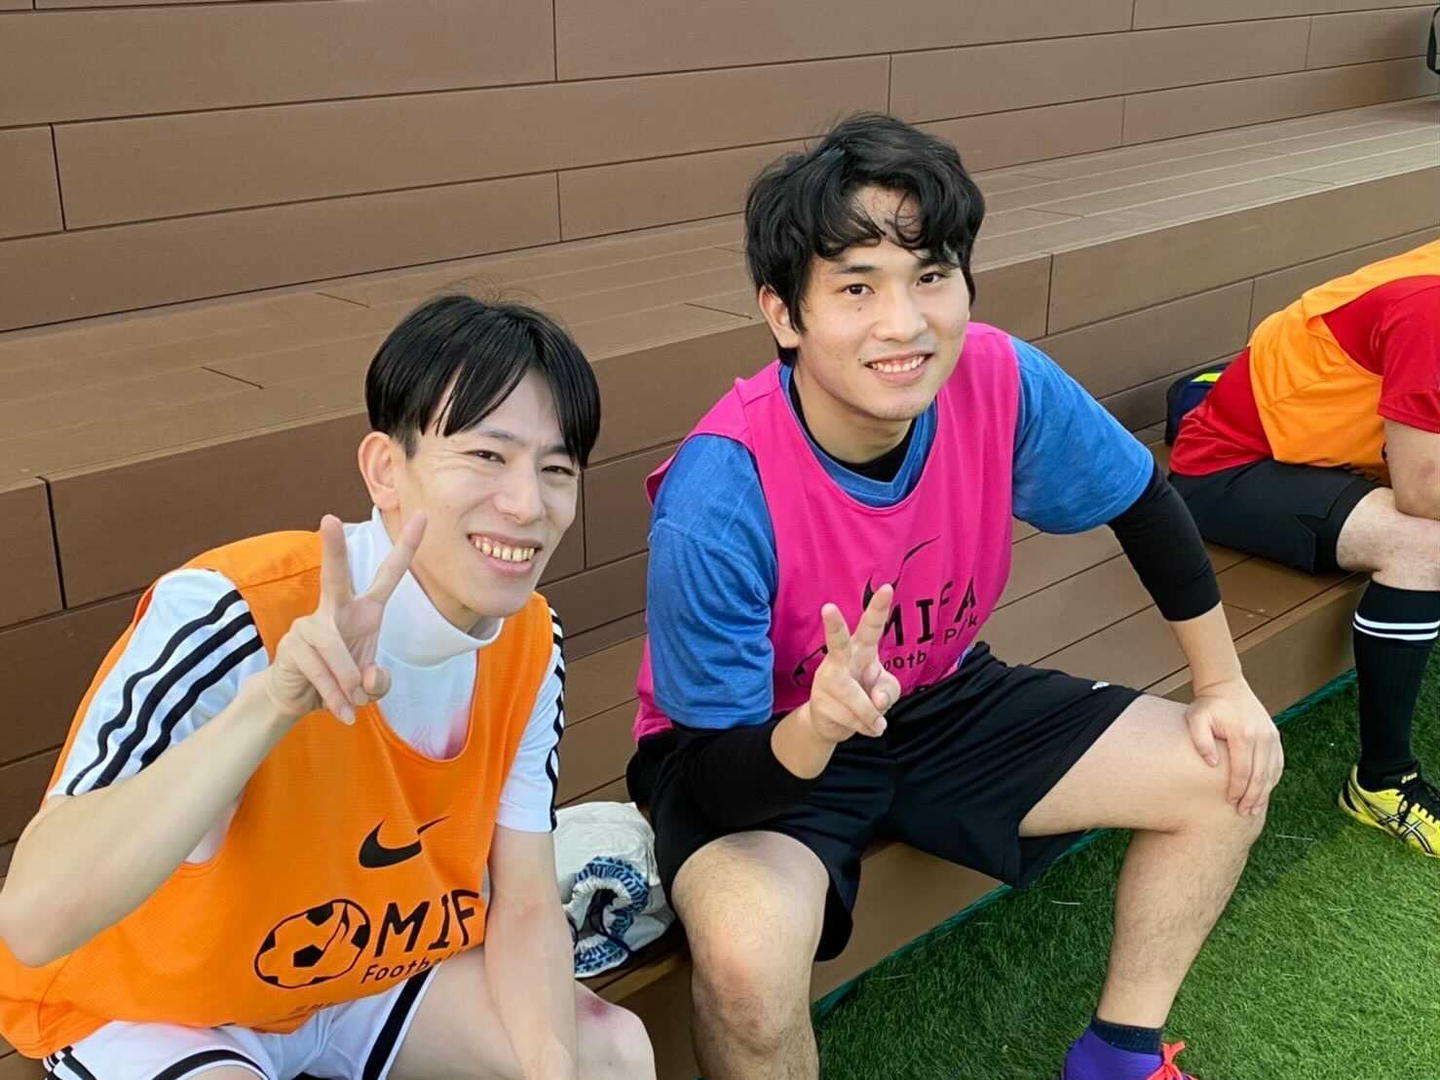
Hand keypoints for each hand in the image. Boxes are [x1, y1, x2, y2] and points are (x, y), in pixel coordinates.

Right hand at [263, 512, 425, 723]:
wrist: (299, 700)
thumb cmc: (341, 680)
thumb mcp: (370, 685)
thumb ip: (379, 683)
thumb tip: (368, 679)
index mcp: (364, 610)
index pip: (388, 574)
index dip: (407, 546)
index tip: (423, 516)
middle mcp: (335, 609)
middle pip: (334, 576)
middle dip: (332, 549)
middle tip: (328, 518)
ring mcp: (309, 625)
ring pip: (335, 650)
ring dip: (350, 684)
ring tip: (355, 704)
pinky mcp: (293, 647)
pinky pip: (320, 672)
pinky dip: (335, 698)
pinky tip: (342, 713)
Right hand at [803, 585, 902, 743]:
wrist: (832, 722)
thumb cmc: (865, 696)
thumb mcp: (887, 690)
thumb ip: (889, 690)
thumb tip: (877, 701)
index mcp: (861, 649)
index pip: (871, 627)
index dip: (879, 608)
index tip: (887, 588)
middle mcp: (840, 659)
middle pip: (838, 642)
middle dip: (834, 625)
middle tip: (828, 607)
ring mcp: (827, 680)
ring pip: (858, 700)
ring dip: (871, 716)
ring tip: (876, 722)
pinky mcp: (819, 702)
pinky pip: (852, 719)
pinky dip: (864, 727)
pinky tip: (859, 724)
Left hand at [1184, 676, 1282, 815]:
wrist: (1226, 685)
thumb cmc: (1207, 705)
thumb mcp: (1196, 719)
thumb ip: (1201, 741)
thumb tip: (1212, 763)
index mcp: (1243, 734)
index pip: (1243, 771)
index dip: (1237, 789)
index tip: (1230, 802)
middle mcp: (1261, 736)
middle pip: (1260, 775)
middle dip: (1252, 797)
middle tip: (1244, 813)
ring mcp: (1271, 736)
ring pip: (1272, 771)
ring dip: (1264, 792)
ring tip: (1254, 809)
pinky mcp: (1274, 735)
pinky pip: (1277, 762)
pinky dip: (1272, 778)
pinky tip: (1265, 791)